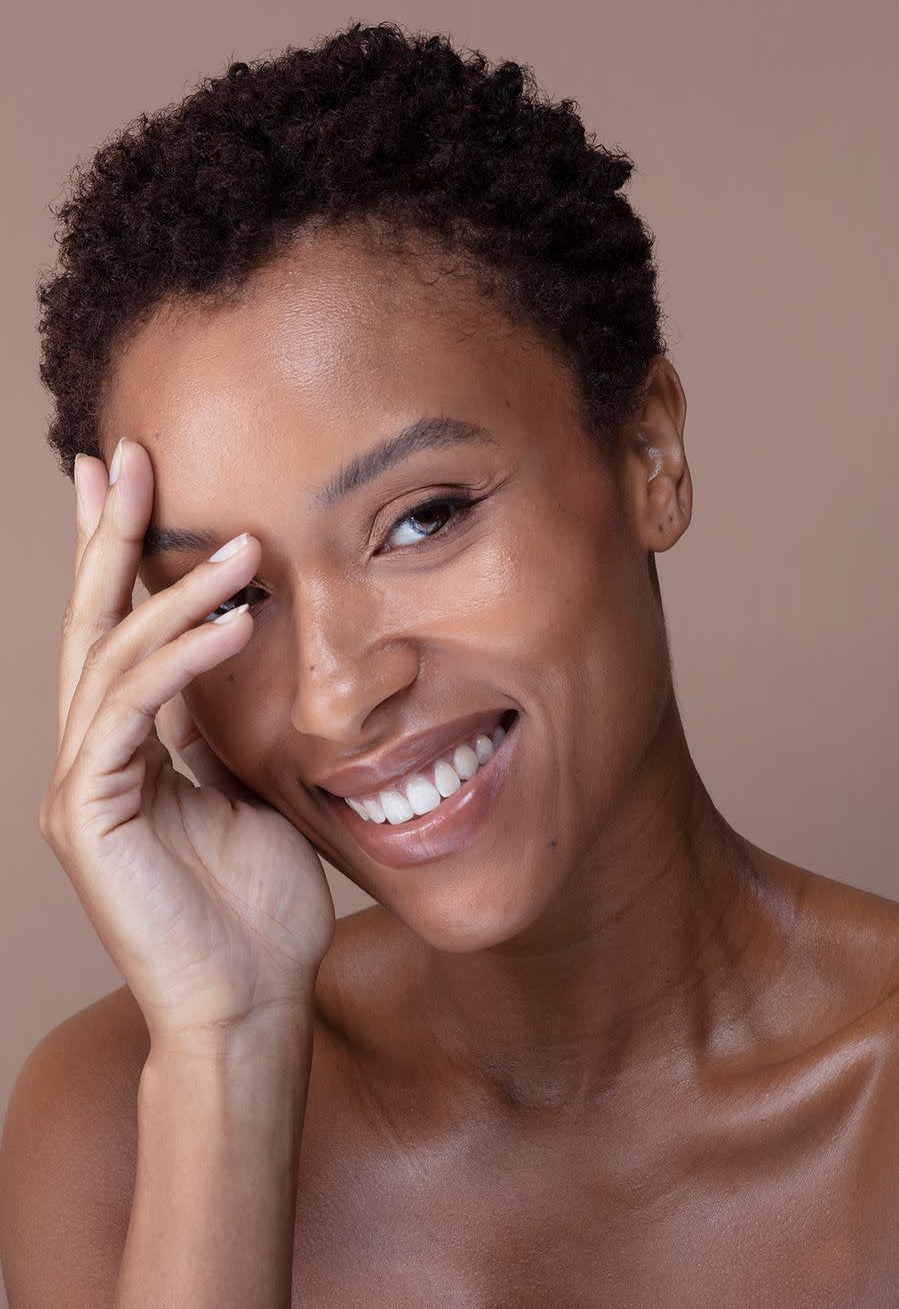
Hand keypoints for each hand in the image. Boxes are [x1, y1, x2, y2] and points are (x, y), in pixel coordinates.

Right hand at [40, 438, 335, 1051]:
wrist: (250, 1002)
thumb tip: (233, 650)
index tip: (128, 480)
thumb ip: (221, 724)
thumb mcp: (245, 788)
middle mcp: (89, 757)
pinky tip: (234, 622)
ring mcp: (80, 785)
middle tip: (126, 457)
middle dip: (107, 536)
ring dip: (172, 593)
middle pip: (90, 624)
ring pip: (110, 658)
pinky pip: (131, 713)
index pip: (115, 631)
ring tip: (238, 547)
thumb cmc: (257, 906)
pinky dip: (181, 660)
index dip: (115, 553)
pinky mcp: (86, 815)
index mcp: (124, 748)